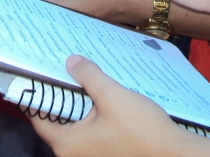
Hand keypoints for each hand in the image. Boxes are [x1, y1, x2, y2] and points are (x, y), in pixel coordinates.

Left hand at [31, 55, 189, 156]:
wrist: (174, 155)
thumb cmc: (142, 130)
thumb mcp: (112, 96)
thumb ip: (88, 76)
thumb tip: (70, 62)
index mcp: (68, 144)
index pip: (38, 118)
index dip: (35, 95)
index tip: (35, 75)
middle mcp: (74, 155)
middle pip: (56, 122)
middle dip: (60, 96)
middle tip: (62, 70)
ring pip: (75, 126)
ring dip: (77, 105)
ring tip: (82, 79)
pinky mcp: (106, 155)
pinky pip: (90, 133)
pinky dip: (90, 116)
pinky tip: (101, 98)